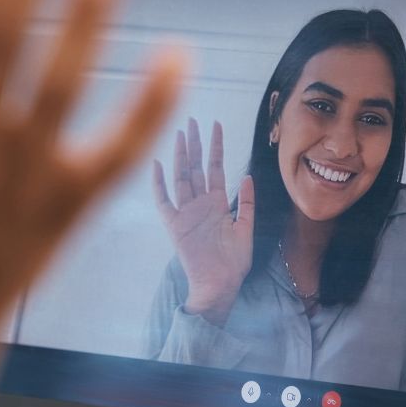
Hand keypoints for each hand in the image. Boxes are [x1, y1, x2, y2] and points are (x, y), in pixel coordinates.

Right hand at [152, 117, 254, 325]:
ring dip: (181, 156)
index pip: (215, 167)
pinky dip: (160, 183)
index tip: (216, 125)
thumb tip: (246, 176)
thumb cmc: (233, 264)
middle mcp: (199, 204)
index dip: (215, 146)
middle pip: (195, 167)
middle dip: (194, 143)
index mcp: (216, 203)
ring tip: (180, 134)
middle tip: (192, 120)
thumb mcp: (246, 230)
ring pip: (181, 177)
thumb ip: (246, 203)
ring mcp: (185, 213)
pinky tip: (159, 164)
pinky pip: (164, 201)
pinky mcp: (174, 225)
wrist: (219, 286)